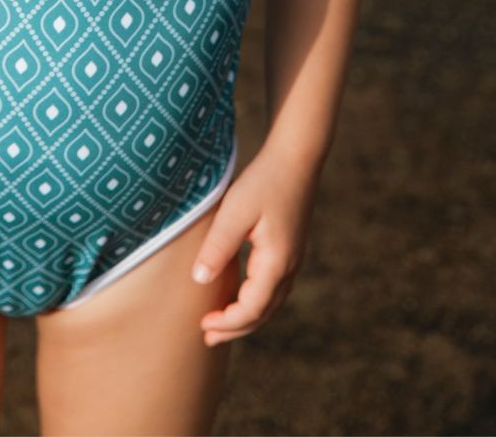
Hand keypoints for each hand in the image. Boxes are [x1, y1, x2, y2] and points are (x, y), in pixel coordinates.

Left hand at [192, 145, 321, 343]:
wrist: (296, 157)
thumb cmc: (264, 181)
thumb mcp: (235, 212)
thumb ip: (218, 247)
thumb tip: (199, 280)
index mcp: (276, 262)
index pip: (252, 309)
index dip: (227, 322)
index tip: (202, 326)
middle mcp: (289, 266)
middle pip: (264, 312)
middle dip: (236, 328)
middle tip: (208, 338)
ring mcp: (292, 258)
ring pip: (270, 302)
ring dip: (246, 316)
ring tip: (221, 323)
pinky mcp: (289, 247)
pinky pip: (273, 287)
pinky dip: (255, 300)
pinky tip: (239, 294)